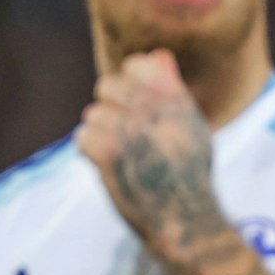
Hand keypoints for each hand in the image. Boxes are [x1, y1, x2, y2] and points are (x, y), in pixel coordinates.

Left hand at [75, 49, 229, 262]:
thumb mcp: (190, 129)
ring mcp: (135, 130)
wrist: (185, 221)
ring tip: (117, 156)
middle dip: (107, 109)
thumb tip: (156, 54)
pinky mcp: (113, 152)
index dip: (125, 85)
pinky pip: (83, 137)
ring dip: (98, 134)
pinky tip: (105, 166)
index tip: (129, 108)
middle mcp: (157, 110)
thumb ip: (171, 90)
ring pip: (93, 114)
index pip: (136, 65)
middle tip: (119, 135)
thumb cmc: (186, 176)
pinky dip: (88, 153)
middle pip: (107, 86)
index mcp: (177, 101)